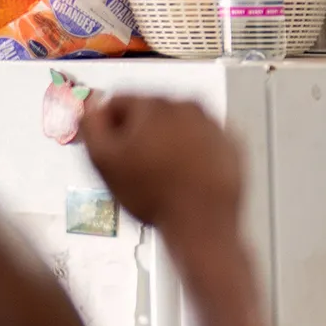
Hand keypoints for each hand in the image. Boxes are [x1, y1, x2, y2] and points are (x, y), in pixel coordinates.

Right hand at [80, 95, 243, 240]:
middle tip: (139, 164)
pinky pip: (204, 140)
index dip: (110, 127)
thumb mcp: (104, 160)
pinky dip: (195, 150)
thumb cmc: (152, 194)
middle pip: (151, 111)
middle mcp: (188, 106)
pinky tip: (188, 173)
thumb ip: (91, 125)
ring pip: (179, 125)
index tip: (113, 149)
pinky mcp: (233, 145)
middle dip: (140, 131)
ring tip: (164, 171)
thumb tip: (92, 106)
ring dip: (168, 139)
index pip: (119, 102)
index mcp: (154, 104)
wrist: (202, 223)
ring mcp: (214, 125)